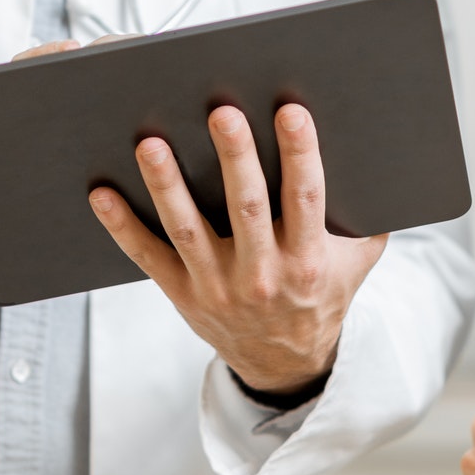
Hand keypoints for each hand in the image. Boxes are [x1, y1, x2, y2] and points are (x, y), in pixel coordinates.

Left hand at [89, 102, 385, 394]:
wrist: (287, 362)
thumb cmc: (322, 292)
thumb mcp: (358, 260)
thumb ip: (365, 214)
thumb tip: (372, 150)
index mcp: (307, 260)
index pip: (305, 198)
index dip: (300, 154)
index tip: (291, 112)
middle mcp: (261, 275)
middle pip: (246, 208)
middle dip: (234, 158)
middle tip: (222, 113)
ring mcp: (217, 285)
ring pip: (188, 229)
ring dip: (167, 185)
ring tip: (151, 145)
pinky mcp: (182, 293)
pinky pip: (148, 256)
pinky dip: (121, 226)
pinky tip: (101, 193)